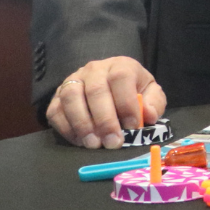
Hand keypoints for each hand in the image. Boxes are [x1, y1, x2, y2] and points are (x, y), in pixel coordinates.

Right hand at [46, 56, 165, 149]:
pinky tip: (80, 141)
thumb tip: (148, 115)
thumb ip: (153, 103)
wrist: (111, 85)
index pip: (121, 78)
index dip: (126, 104)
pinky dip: (66, 128)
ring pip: (71, 98)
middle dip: (105, 120)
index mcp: (120, 65)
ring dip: (82, 124)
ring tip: (94, 144)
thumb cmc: (133, 90)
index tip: (132, 127)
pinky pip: (55, 110)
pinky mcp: (57, 96)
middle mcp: (94, 69)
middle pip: (95, 90)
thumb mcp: (150, 93)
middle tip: (112, 143)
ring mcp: (73, 81)